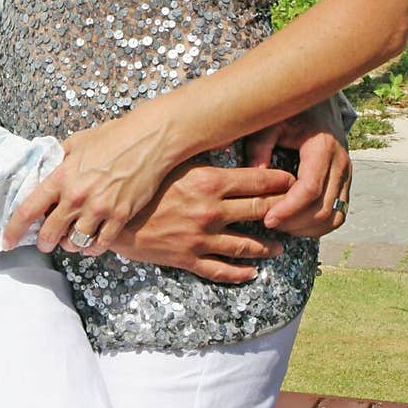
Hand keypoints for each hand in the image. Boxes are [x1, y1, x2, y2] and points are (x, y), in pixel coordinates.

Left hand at [3, 108, 180, 255]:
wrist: (149, 139)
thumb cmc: (113, 136)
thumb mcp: (77, 142)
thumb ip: (58, 160)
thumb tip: (45, 170)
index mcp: (62, 176)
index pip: (28, 210)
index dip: (13, 230)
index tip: (7, 241)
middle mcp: (77, 196)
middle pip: (49, 233)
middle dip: (43, 242)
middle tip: (44, 242)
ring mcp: (99, 209)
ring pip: (74, 243)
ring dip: (69, 245)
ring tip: (70, 240)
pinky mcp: (120, 216)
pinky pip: (100, 245)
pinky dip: (92, 249)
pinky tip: (91, 244)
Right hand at [108, 161, 289, 282]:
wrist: (110, 215)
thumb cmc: (142, 183)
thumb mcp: (173, 162)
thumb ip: (199, 155)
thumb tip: (221, 135)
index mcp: (209, 181)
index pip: (257, 180)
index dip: (280, 180)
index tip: (294, 179)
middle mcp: (211, 210)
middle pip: (259, 210)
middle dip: (281, 210)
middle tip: (297, 210)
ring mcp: (201, 237)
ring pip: (246, 244)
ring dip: (267, 246)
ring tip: (280, 247)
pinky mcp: (188, 258)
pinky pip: (221, 270)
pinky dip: (240, 273)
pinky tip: (252, 272)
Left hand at [244, 99, 352, 236]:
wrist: (318, 101)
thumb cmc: (291, 111)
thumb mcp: (271, 122)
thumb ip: (260, 146)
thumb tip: (254, 177)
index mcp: (322, 147)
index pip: (310, 189)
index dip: (288, 209)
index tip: (267, 219)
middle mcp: (340, 163)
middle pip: (323, 209)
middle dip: (295, 223)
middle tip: (269, 223)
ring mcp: (346, 174)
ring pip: (334, 216)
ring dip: (308, 228)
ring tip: (281, 225)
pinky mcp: (345, 182)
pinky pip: (338, 214)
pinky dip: (319, 225)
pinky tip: (296, 223)